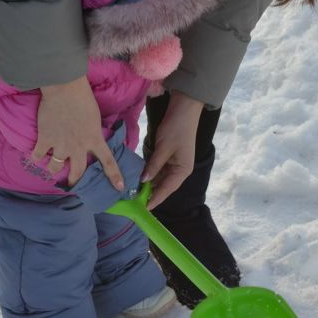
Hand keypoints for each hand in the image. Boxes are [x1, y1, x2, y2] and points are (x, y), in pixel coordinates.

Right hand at [31, 76, 123, 191]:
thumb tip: (90, 139)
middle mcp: (78, 147)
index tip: (120, 188)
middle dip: (73, 180)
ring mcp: (60, 145)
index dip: (114, 176)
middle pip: (77, 172)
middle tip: (71, 182)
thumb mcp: (95, 118)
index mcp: (94, 139)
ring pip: (55, 167)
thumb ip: (92, 132)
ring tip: (51, 165)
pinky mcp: (45, 139)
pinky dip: (35, 157)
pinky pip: (37, 156)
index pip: (108, 161)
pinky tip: (35, 155)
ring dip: (53, 168)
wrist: (64, 88)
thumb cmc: (83, 98)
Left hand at [144, 91, 203, 210]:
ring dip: (149, 184)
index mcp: (183, 170)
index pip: (167, 189)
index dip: (155, 199)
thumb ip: (154, 165)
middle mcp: (180, 170)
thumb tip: (143, 181)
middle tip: (134, 201)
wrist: (183, 109)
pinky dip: (150, 174)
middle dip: (151, 193)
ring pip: (160, 178)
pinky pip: (159, 169)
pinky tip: (140, 178)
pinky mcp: (169, 157)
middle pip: (164, 186)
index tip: (144, 209)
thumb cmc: (176, 129)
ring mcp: (174, 163)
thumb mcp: (163, 148)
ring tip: (135, 192)